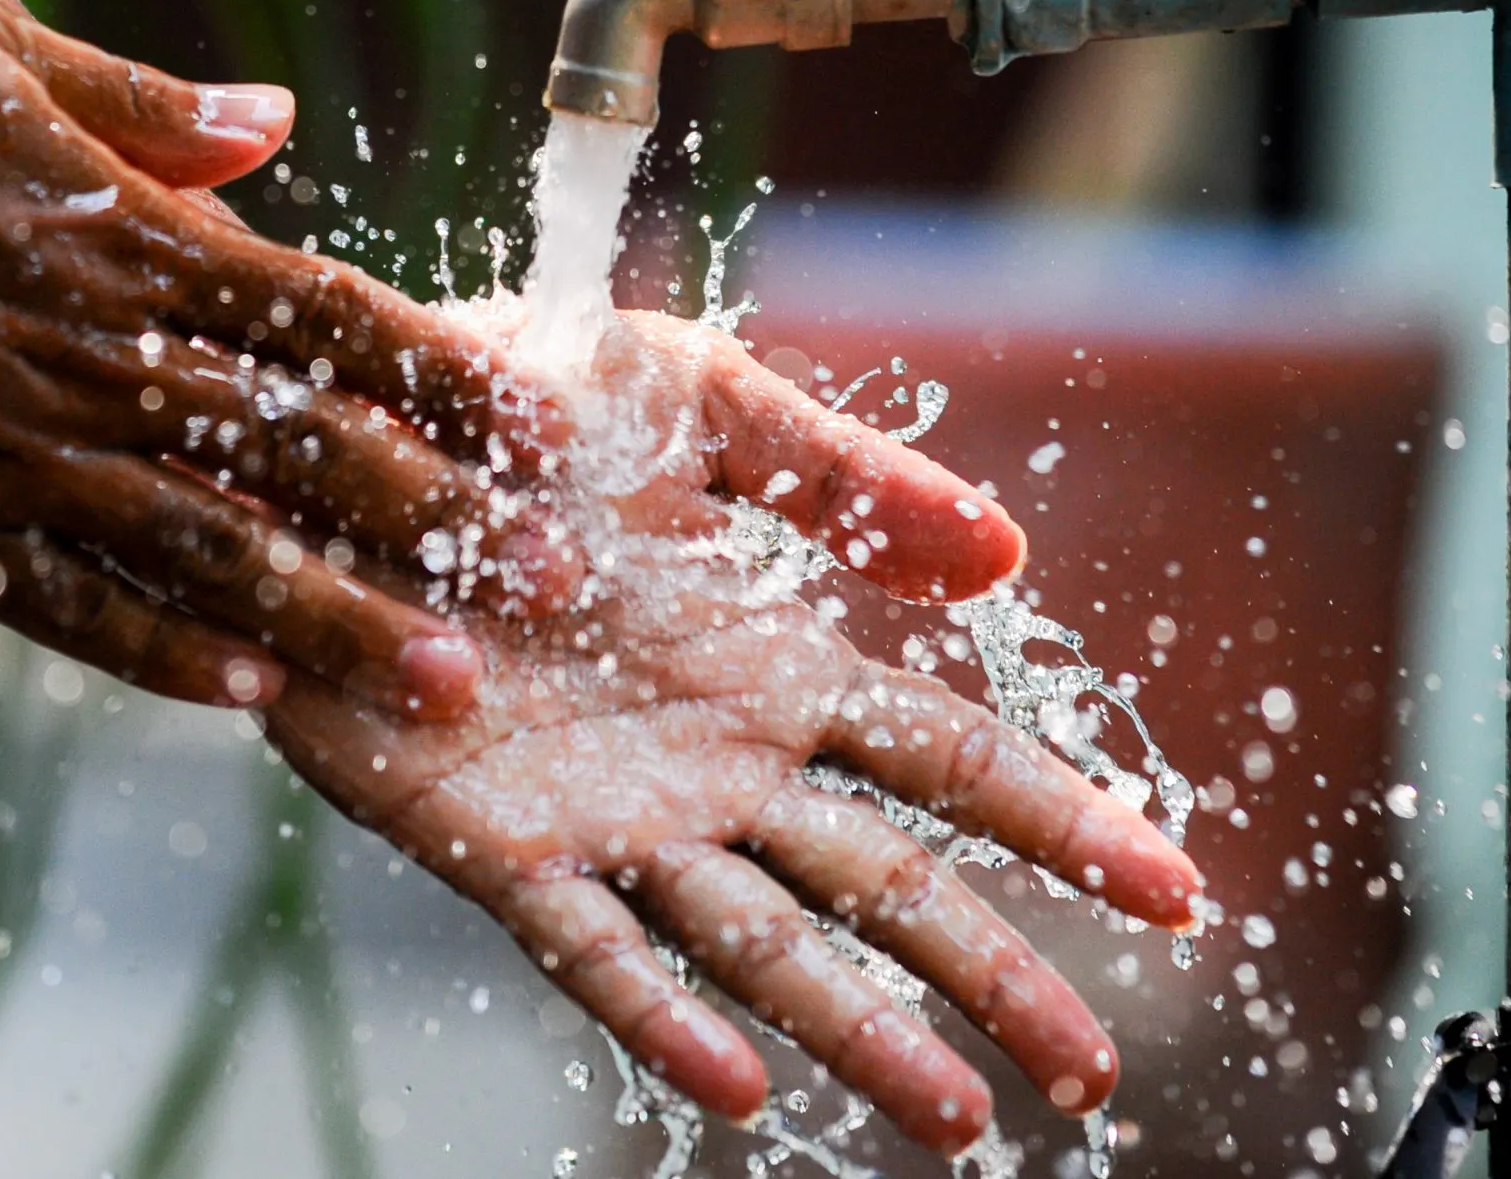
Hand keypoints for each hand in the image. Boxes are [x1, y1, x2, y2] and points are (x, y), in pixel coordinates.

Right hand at [0, 0, 564, 715]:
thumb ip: (146, 102)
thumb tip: (277, 118)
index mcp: (131, 239)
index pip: (331, 318)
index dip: (450, 376)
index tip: (548, 429)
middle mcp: (100, 358)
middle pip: (307, 454)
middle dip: (446, 523)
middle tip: (562, 587)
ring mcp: (16, 456)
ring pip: (214, 556)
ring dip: (340, 624)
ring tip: (446, 687)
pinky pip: (69, 608)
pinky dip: (164, 655)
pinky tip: (251, 700)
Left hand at [265, 314, 1201, 1154]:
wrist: (332, 436)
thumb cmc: (516, 408)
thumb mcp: (692, 403)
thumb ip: (839, 476)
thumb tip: (1010, 555)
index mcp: (774, 664)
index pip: (951, 760)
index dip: (1064, 822)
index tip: (1179, 890)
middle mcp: (717, 762)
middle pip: (887, 885)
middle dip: (998, 973)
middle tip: (1094, 1074)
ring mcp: (616, 816)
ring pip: (765, 947)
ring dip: (862, 1033)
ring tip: (960, 1118)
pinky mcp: (496, 845)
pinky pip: (591, 950)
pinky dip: (663, 1018)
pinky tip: (735, 1082)